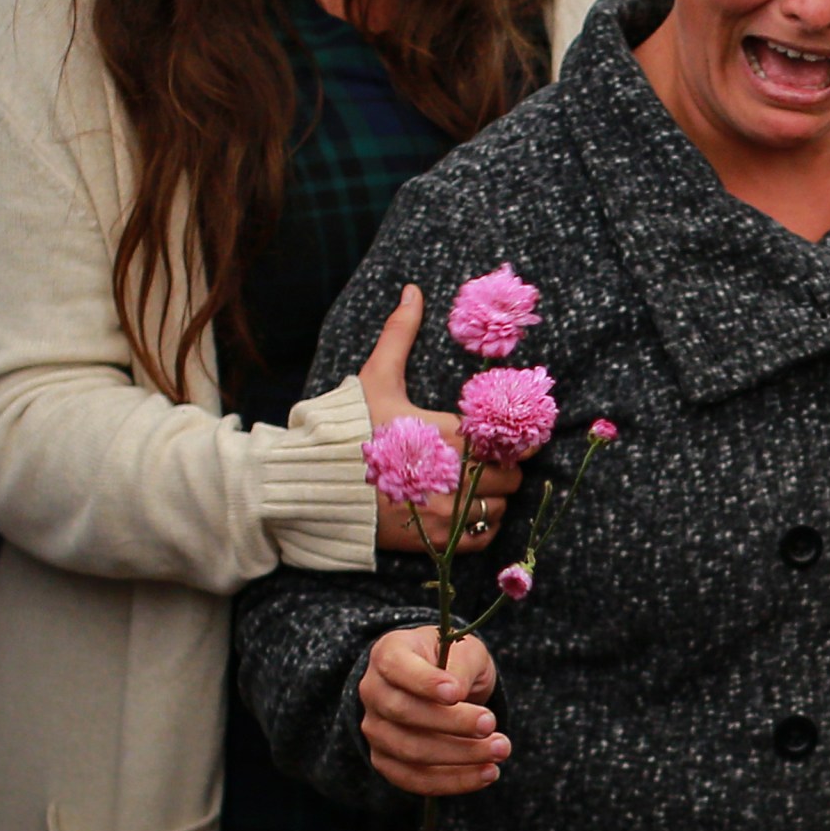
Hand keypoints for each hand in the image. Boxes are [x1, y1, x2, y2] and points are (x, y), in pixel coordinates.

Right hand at [358, 286, 520, 553]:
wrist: (313, 484)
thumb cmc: (349, 429)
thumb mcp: (376, 379)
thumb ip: (400, 334)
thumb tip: (413, 290)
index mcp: (446, 433)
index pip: (509, 438)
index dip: (516, 438)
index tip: (512, 437)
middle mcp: (452, 474)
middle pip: (510, 476)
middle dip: (503, 468)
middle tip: (488, 461)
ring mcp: (444, 511)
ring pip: (498, 508)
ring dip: (493, 498)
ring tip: (475, 487)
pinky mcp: (434, 539)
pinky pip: (481, 539)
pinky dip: (481, 527)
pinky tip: (465, 513)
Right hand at [360, 627, 507, 796]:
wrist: (443, 683)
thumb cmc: (453, 661)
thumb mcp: (464, 649)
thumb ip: (461, 666)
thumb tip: (456, 695)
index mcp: (388, 654)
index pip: (397, 668)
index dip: (425, 682)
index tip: (456, 694)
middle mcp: (373, 692)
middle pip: (404, 713)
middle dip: (452, 723)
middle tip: (490, 724)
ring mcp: (375, 730)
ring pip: (410, 751)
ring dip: (459, 756)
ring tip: (499, 749)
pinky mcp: (386, 760)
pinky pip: (415, 779)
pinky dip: (453, 780)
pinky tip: (486, 773)